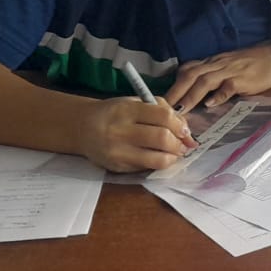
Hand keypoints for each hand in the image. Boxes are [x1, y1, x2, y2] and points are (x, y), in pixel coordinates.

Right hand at [78, 97, 196, 171]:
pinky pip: (146, 169)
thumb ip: (161, 110)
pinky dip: (158, 164)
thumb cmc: (115, 113)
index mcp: (127, 109)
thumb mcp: (135, 102)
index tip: (184, 130)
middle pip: (162, 138)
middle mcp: (120, 130)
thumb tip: (187, 131)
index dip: (180, 125)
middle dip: (179, 143)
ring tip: (174, 153)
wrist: (82, 127)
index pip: (163, 116)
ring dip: (172, 157)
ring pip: (156, 159)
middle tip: (182, 144)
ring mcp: (118, 151)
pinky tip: (158, 157)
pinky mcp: (117, 167)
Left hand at [165, 42, 270, 113]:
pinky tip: (210, 104)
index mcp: (214, 61)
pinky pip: (229, 86)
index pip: (188, 69)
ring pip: (205, 80)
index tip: (162, 100)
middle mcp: (219, 64)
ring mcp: (232, 70)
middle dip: (175, 91)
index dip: (173, 84)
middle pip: (190, 74)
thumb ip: (215, 77)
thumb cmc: (257, 63)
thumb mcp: (231, 66)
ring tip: (180, 111)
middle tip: (162, 108)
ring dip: (190, 95)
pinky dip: (218, 95)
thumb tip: (199, 95)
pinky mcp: (245, 78)